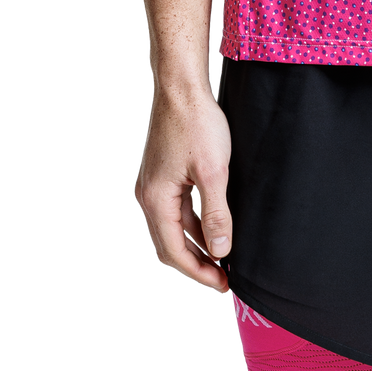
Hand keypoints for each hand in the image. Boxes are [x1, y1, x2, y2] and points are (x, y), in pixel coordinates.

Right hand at [133, 83, 232, 293]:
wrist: (181, 86)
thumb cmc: (197, 123)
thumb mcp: (214, 171)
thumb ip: (215, 213)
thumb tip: (220, 251)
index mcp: (156, 200)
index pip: (174, 252)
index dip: (199, 272)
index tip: (224, 284)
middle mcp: (147, 195)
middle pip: (169, 245)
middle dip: (196, 264)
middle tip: (223, 278)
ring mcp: (152, 184)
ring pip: (172, 227)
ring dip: (195, 244)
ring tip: (221, 256)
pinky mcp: (161, 173)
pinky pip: (175, 209)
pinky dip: (192, 224)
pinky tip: (212, 227)